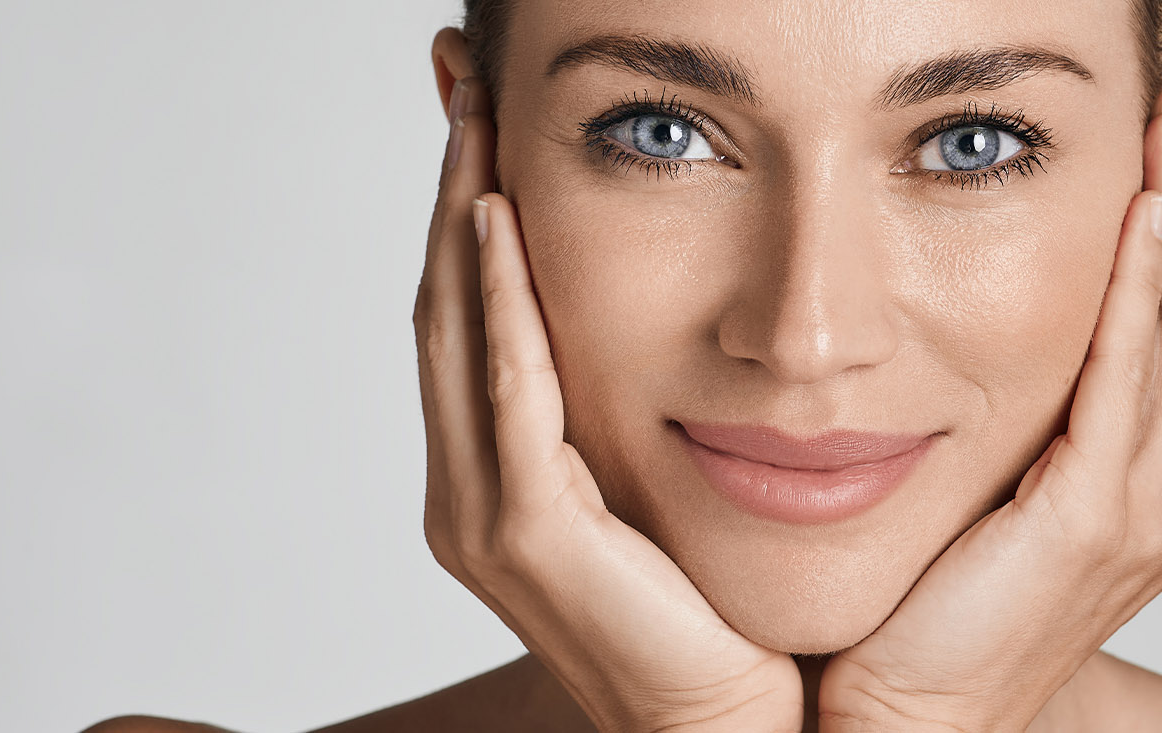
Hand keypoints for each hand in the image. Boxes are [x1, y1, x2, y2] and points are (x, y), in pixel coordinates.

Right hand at [413, 67, 801, 731]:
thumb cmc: (715, 622)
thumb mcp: (663, 493)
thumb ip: (634, 417)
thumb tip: (670, 328)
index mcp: (499, 480)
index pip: (472, 315)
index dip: (465, 209)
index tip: (480, 113)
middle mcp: (472, 493)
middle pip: (446, 304)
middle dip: (450, 184)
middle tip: (460, 78)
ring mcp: (489, 517)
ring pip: (459, 332)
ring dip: (461, 216)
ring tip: (474, 117)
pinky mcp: (532, 536)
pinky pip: (510, 396)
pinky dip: (500, 306)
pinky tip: (499, 223)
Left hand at [817, 64, 1161, 730]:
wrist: (913, 728)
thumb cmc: (926, 621)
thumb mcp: (983, 498)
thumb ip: (1012, 426)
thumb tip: (975, 334)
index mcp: (1141, 486)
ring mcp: (1144, 510)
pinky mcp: (1097, 522)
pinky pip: (1128, 381)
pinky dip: (1139, 291)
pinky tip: (1140, 214)